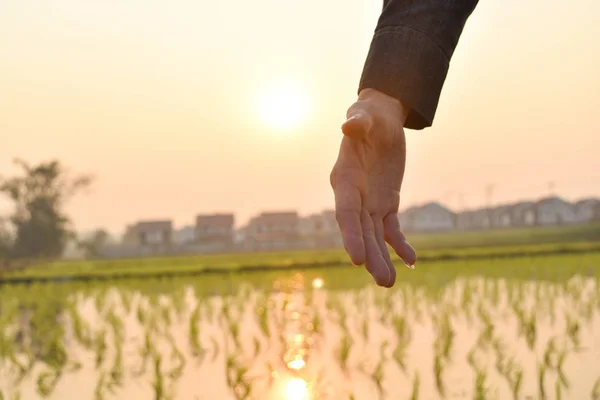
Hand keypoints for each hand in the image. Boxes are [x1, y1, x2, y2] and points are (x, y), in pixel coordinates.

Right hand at [330, 88, 416, 286]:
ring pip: (375, 236)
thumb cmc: (368, 116)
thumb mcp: (364, 114)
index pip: (347, 212)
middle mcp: (354, 195)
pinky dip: (400, 244)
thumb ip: (357, 121)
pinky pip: (392, 228)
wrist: (379, 121)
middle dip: (370, 256)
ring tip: (389, 283)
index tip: (357, 260)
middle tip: (383, 281)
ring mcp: (370, 202)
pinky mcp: (386, 202)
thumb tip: (349, 125)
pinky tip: (411, 260)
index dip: (351, 236)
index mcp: (345, 179)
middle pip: (361, 231)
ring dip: (382, 258)